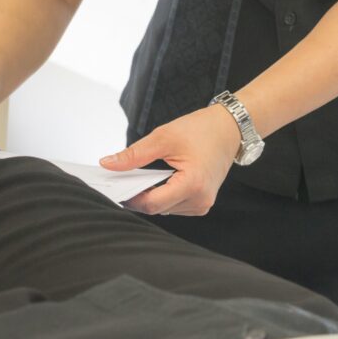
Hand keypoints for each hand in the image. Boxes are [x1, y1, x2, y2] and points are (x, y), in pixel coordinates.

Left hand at [99, 105, 242, 215]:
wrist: (229, 129)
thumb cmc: (201, 130)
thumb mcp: (163, 138)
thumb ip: (134, 155)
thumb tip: (108, 164)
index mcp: (193, 185)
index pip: (151, 204)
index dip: (130, 197)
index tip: (114, 186)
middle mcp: (200, 200)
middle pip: (156, 208)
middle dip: (137, 194)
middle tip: (123, 177)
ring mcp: (202, 204)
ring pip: (163, 209)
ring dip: (150, 195)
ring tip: (144, 174)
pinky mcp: (201, 203)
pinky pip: (173, 205)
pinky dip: (161, 195)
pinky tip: (158, 179)